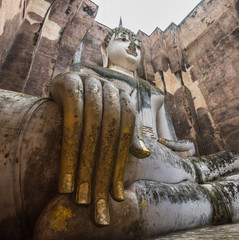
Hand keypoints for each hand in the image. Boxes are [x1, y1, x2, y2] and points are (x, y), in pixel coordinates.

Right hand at [50, 72, 148, 225]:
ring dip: (85, 164)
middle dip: (103, 170)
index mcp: (124, 99)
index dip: (121, 166)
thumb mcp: (111, 120)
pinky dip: (70, 149)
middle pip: (110, 134)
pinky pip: (71, 119)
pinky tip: (66, 176)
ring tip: (81, 197)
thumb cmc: (92, 106)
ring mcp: (90, 83)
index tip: (116, 197)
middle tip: (96, 202)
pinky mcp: (69, 82)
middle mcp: (111, 89)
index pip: (126, 136)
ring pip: (91, 129)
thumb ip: (127, 134)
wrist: (67, 83)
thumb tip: (144, 154)